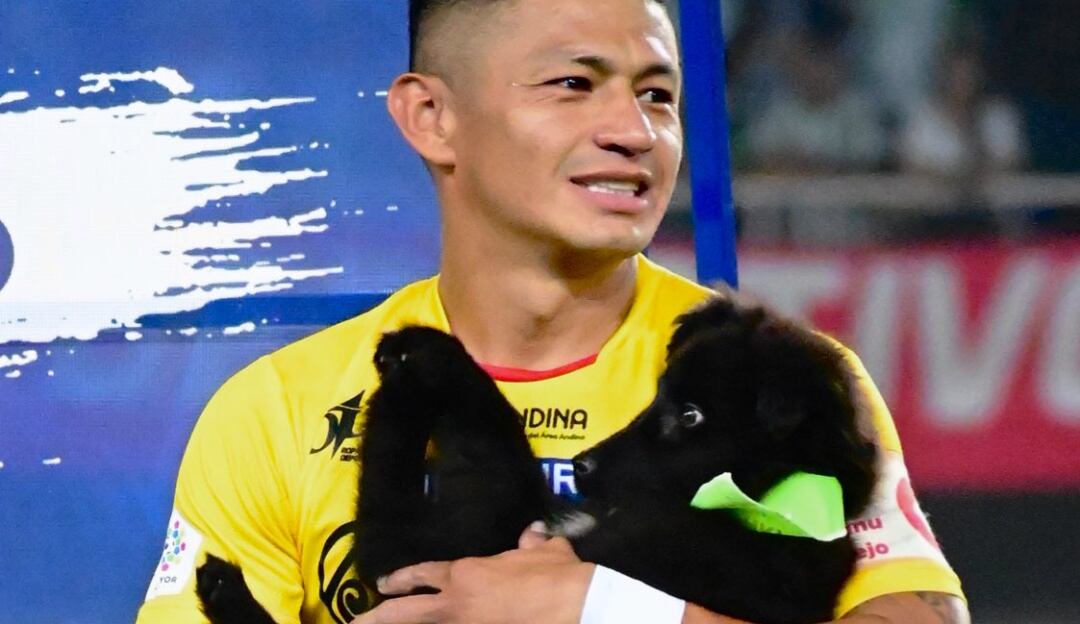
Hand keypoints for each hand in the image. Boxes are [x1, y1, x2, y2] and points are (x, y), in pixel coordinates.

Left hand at [351, 526, 594, 623]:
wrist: (573, 604)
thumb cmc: (556, 575)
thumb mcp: (545, 551)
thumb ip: (532, 543)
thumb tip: (533, 533)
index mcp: (467, 573)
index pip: (424, 574)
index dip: (402, 578)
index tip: (385, 583)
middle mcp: (458, 603)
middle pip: (407, 611)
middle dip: (380, 615)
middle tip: (357, 620)